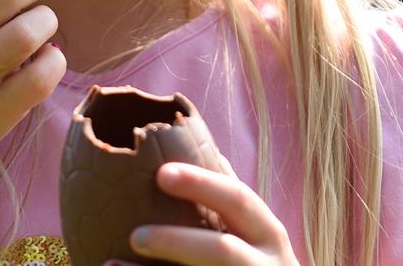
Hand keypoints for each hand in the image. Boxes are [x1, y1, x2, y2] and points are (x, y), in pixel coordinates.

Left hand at [105, 162, 298, 265]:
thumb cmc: (255, 259)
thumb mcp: (255, 231)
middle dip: (177, 242)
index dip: (201, 184)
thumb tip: (204, 149)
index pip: (237, 199)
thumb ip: (229, 199)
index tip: (161, 173)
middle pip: (223, 251)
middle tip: (135, 236)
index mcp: (267, 232)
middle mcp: (265, 264)